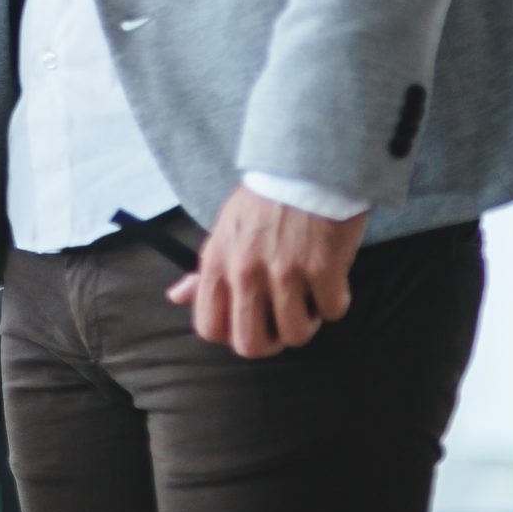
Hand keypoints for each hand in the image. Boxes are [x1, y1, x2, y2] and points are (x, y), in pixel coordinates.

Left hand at [166, 186, 366, 358]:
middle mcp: (245, 272)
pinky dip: (336, 300)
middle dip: (272, 342)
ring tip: (309, 295)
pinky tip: (331, 277)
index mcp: (216, 263)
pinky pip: (333, 311)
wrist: (303, 167)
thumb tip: (176, 297)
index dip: (232, 335)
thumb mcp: (223, 231)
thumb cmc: (262, 202)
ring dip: (309, 321)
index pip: (209, 328)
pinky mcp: (322, 268)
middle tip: (284, 320)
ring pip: (297, 334)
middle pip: (252, 345)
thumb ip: (203, 272)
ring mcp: (284, 271)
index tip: (250, 323)